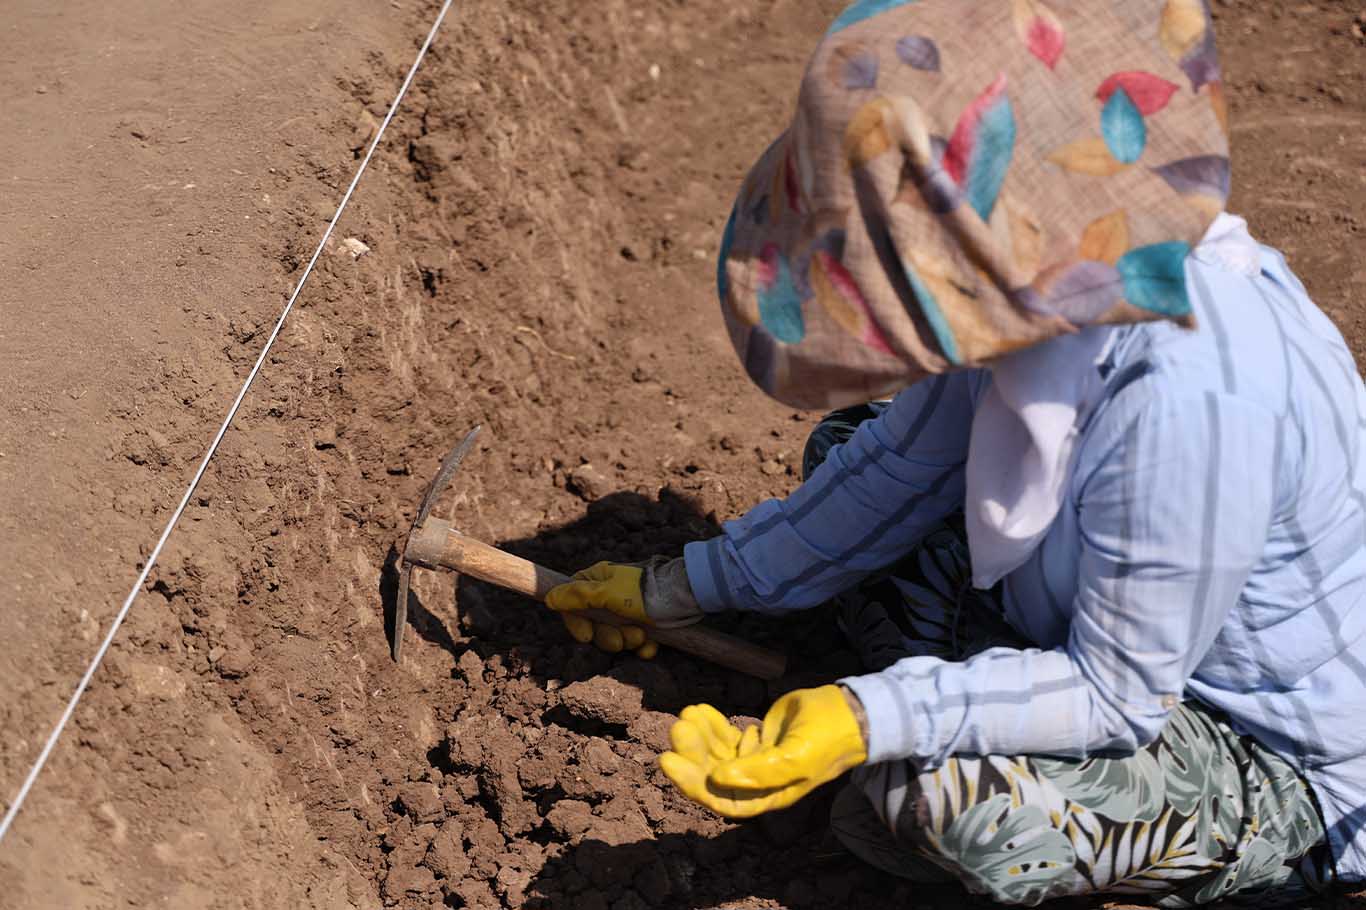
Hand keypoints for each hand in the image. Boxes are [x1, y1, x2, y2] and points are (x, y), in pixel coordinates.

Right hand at [546, 562, 657, 658]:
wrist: (684, 597)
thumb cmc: (643, 592)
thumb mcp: (606, 594)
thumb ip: (577, 597)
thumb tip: (549, 598)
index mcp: (596, 582)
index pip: (571, 605)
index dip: (577, 624)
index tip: (587, 635)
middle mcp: (608, 596)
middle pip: (593, 626)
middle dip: (608, 637)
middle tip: (623, 638)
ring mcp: (627, 611)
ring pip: (614, 637)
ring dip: (627, 641)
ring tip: (642, 635)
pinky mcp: (644, 623)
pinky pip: (634, 642)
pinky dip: (642, 647)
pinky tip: (651, 645)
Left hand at [659, 685, 867, 817]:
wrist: (848, 713)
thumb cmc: (826, 739)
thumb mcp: (796, 758)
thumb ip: (759, 772)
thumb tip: (718, 778)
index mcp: (767, 796)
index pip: (721, 799)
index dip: (691, 784)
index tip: (668, 759)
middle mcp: (757, 783)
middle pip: (713, 774)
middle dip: (693, 752)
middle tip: (678, 726)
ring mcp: (754, 761)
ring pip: (716, 753)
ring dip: (700, 735)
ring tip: (689, 712)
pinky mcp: (755, 741)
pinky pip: (726, 737)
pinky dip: (712, 724)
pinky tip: (700, 709)